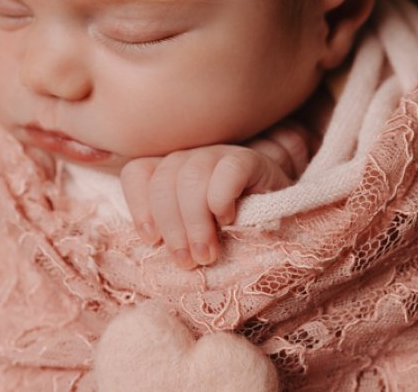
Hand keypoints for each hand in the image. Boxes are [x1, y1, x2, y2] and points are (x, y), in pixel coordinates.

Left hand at [120, 145, 290, 269]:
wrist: (280, 216)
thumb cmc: (227, 231)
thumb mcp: (191, 233)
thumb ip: (169, 233)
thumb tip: (149, 248)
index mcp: (168, 172)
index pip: (137, 173)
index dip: (139, 206)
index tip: (151, 239)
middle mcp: (189, 158)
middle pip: (162, 182)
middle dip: (171, 227)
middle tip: (186, 261)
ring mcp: (217, 155)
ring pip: (190, 178)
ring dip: (195, 223)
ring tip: (207, 254)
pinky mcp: (248, 160)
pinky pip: (226, 172)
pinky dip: (222, 200)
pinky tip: (229, 219)